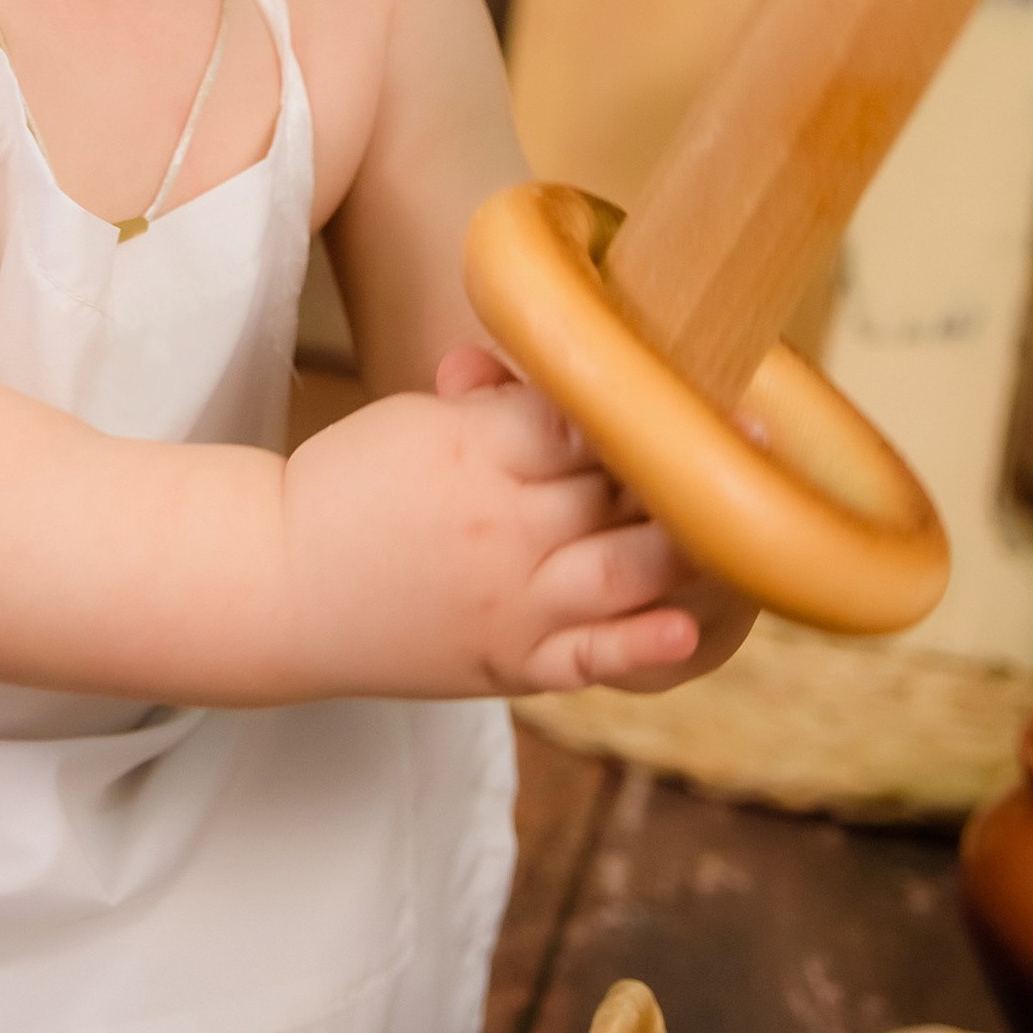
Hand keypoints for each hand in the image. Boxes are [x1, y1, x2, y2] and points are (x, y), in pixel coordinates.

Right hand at [274, 345, 745, 699]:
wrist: (277, 587)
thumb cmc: (350, 490)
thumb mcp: (413, 424)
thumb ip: (494, 404)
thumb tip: (560, 370)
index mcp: (476, 449)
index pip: (585, 416)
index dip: (647, 401)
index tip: (707, 378)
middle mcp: (504, 524)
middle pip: (620, 488)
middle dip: (688, 464)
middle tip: (755, 437)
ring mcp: (512, 601)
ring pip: (626, 569)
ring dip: (692, 545)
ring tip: (747, 521)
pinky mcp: (510, 662)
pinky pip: (589, 659)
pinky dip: (640, 646)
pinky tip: (686, 628)